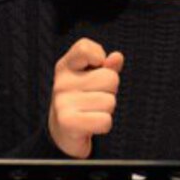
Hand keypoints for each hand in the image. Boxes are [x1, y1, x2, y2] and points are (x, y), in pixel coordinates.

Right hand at [47, 37, 123, 157]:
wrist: (63, 131)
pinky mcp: (68, 122)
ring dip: (107, 110)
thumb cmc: (82, 99)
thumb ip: (107, 67)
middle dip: (110, 91)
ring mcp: (63, 102)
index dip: (99, 56)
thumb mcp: (92, 78)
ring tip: (92, 111)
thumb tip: (117, 57)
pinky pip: (105, 121)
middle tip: (94, 98)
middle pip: (110, 78)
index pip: (85, 48)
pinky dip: (104, 125)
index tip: (95, 68)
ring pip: (110, 102)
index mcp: (66, 66)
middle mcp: (62, 82)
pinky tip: (91, 124)